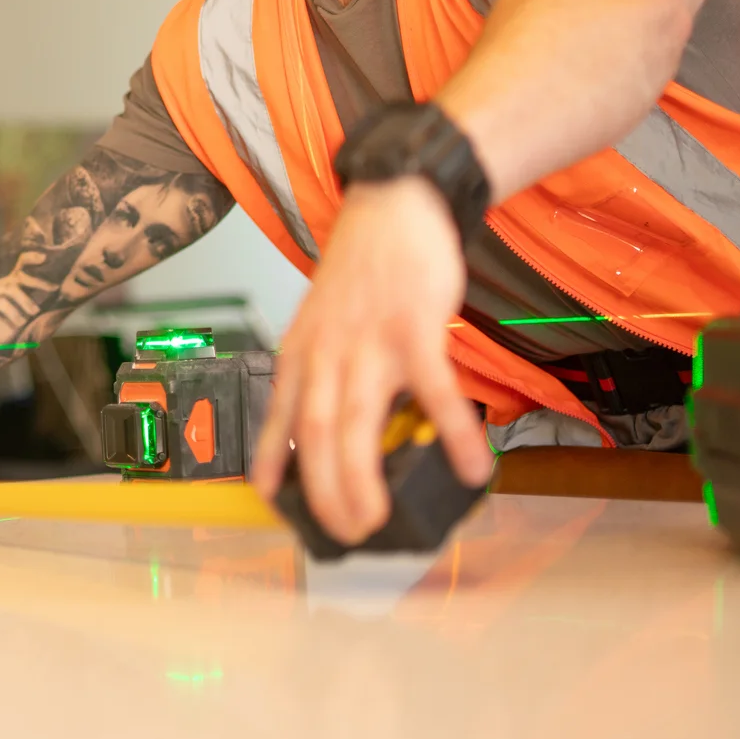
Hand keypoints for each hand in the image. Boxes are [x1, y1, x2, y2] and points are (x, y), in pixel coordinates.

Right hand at [0, 250, 58, 342]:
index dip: (29, 259)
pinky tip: (19, 323)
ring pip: (8, 288)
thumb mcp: (18, 321)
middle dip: (35, 282)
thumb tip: (49, 300)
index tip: (44, 258)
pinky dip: (13, 312)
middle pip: (15, 277)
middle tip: (51, 289)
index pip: (15, 269)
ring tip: (34, 313)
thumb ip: (28, 309)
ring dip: (25, 300)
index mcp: (1, 289)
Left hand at [249, 176, 493, 544]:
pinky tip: (471, 467)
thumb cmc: (362, 273)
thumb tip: (337, 431)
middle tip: (344, 532)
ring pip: (357, 422)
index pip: (278, 418)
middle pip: (315, 434)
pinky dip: (453, 433)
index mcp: (301, 352)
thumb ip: (324, 373)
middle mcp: (326, 352)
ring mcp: (368, 342)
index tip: (268, 501)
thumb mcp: (322, 323)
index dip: (270, 462)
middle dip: (324, 492)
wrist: (393, 206)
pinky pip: (435, 391)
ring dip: (365, 480)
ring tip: (378, 522)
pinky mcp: (415, 329)